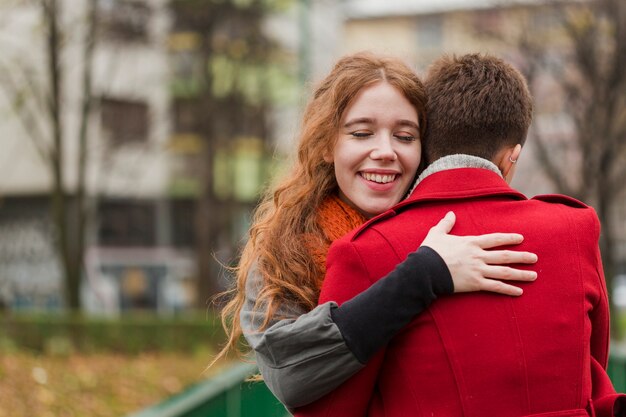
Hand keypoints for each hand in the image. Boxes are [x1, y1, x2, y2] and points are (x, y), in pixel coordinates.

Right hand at [420, 211, 537, 295]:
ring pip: (505, 272)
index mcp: (471, 243)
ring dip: (521, 274)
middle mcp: (478, 256)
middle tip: (535, 258)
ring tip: (534, 275)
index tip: (521, 239)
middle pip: (505, 256)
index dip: (509, 238)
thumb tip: (450, 214)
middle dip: (522, 257)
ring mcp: (478, 270)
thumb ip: (446, 224)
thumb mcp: (437, 234)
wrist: (425, 270)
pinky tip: (519, 292)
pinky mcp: (475, 284)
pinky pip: (496, 286)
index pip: (495, 239)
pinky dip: (508, 290)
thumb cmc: (430, 252)